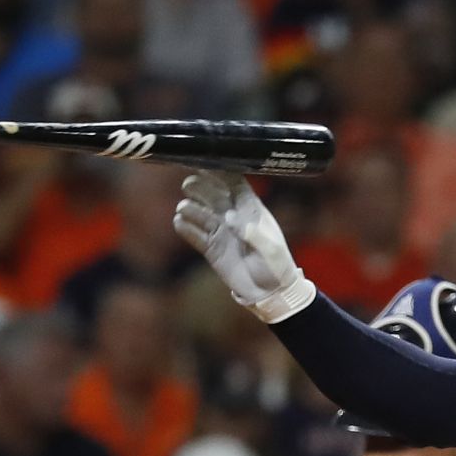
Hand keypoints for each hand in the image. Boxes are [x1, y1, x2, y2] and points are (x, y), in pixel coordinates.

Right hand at [172, 171, 313, 322]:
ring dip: (191, 208)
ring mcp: (221, 232)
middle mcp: (234, 217)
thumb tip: (230, 217)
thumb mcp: (271, 248)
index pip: (234, 184)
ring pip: (202, 213)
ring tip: (183, 208)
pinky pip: (195, 235)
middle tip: (189, 185)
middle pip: (214, 195)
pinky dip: (186, 228)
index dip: (220, 172)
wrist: (270, 293)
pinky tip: (179, 223)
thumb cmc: (277, 267)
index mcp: (252, 210)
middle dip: (201, 187)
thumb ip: (252, 232)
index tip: (205, 162)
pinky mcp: (212, 249)